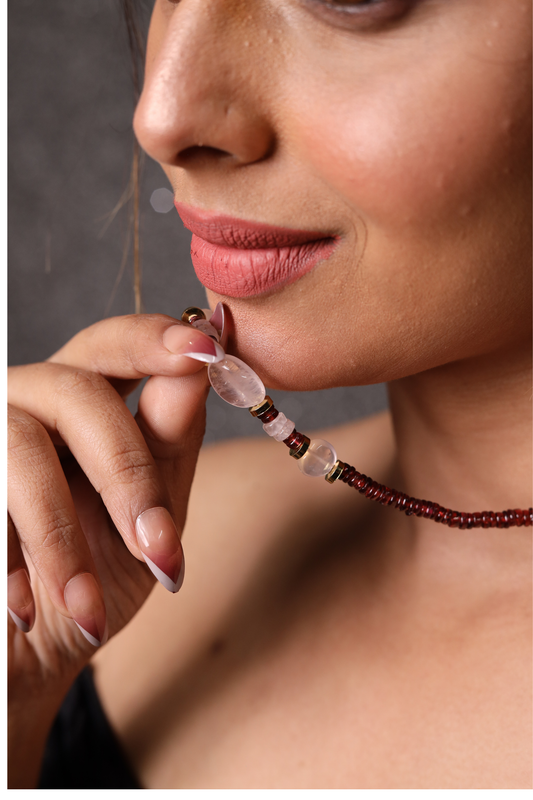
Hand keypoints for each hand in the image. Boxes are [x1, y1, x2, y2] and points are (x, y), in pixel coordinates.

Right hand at [7, 313, 220, 761]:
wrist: (23, 650)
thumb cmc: (94, 576)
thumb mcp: (149, 516)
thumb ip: (170, 443)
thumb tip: (203, 368)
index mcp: (83, 399)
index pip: (116, 344)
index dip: (157, 339)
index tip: (207, 351)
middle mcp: (27, 401)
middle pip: (77, 391)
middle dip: (127, 475)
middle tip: (160, 553)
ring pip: (20, 446)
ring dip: (61, 540)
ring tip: (89, 613)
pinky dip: (8, 565)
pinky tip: (25, 612)